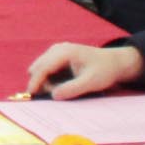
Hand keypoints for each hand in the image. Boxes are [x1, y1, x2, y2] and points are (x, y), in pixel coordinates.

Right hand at [27, 41, 142, 98]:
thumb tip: (53, 96)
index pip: (43, 67)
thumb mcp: (91, 82)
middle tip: (57, 95)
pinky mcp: (57, 56)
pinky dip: (49, 79)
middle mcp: (57, 49)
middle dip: (41, 83)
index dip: (35, 81)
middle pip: (38, 67)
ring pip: (40, 68)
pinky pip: (46, 69)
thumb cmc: (104, 70)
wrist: (113, 62)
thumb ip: (72, 89)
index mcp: (65, 52)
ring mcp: (56, 51)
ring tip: (64, 89)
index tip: (30, 94)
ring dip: (46, 81)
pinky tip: (62, 84)